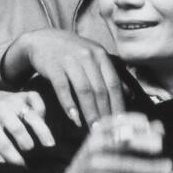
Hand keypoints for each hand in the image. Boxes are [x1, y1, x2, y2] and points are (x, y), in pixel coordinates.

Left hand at [0, 88, 53, 165]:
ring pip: (31, 115)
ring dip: (42, 132)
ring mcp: (14, 99)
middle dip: (27, 145)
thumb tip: (4, 164)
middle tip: (32, 155)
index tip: (23, 166)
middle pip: (18, 129)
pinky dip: (43, 112)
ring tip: (49, 146)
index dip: (14, 157)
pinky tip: (43, 122)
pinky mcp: (25, 94)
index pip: (2, 143)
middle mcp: (1, 108)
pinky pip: (37, 100)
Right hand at [5, 29, 127, 128]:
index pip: (114, 83)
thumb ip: (110, 76)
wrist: (42, 40)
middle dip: (105, 112)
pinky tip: (74, 118)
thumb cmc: (71, 53)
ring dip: (90, 112)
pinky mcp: (52, 64)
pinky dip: (69, 104)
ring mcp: (69, 59)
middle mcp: (87, 55)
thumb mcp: (93, 59)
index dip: (118, 104)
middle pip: (100, 89)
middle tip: (108, 132)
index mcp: (100, 55)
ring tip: (93, 129)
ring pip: (84, 89)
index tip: (121, 124)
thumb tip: (131, 96)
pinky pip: (62, 87)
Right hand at [61, 113, 171, 172]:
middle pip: (120, 142)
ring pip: (122, 164)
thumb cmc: (100, 157)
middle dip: (142, 142)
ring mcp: (91, 163)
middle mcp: (93, 144)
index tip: (156, 128)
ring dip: (146, 166)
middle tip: (161, 145)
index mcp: (98, 131)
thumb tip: (159, 126)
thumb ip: (134, 133)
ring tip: (165, 168)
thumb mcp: (113, 142)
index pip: (117, 122)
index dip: (136, 123)